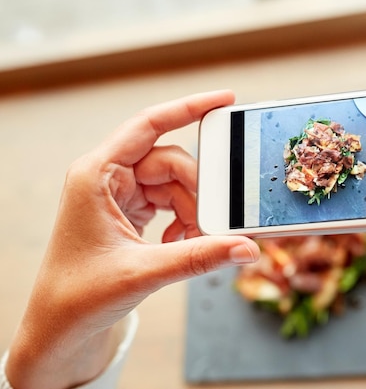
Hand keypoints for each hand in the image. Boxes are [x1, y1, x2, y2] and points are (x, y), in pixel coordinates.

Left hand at [6, 91, 259, 387]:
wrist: (60, 326)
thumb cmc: (79, 295)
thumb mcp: (144, 272)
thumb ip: (199, 256)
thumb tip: (244, 247)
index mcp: (97, 174)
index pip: (149, 125)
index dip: (189, 108)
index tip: (225, 100)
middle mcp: (107, 177)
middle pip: (171, 162)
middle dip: (199, 192)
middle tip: (216, 221)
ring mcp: (119, 193)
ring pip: (175, 184)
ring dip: (193, 212)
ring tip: (196, 241)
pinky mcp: (129, 210)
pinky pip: (170, 202)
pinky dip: (185, 220)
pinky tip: (181, 242)